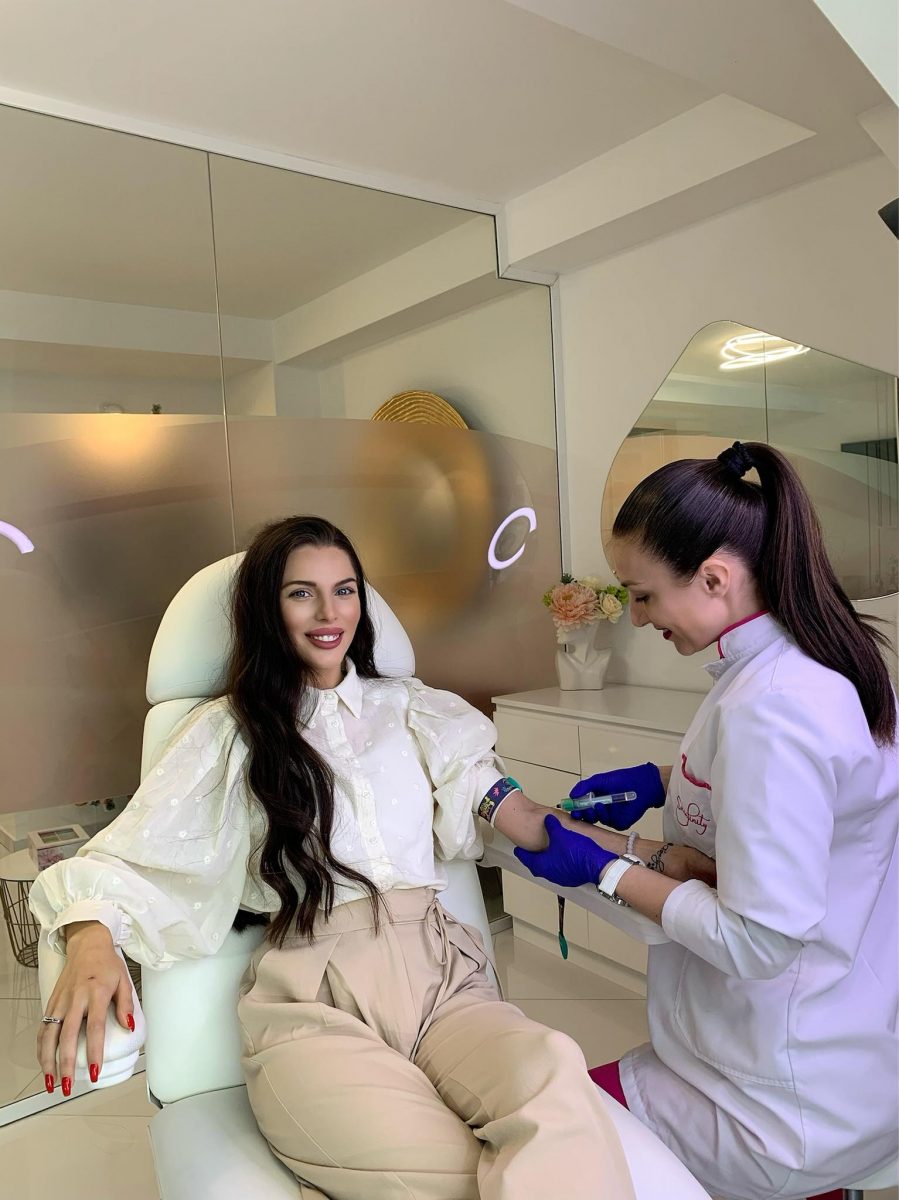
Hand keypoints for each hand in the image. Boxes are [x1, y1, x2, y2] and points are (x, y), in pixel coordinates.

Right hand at [37, 921, 133, 1094]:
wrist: (87, 945)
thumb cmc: (107, 964)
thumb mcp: (124, 980)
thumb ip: (127, 1004)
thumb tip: (129, 1027)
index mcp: (97, 992)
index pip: (95, 1027)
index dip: (94, 1051)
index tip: (94, 1071)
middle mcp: (75, 998)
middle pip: (67, 1036)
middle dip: (66, 1064)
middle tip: (69, 1085)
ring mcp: (60, 1001)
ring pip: (49, 1035)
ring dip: (48, 1061)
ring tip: (51, 1082)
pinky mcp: (51, 1002)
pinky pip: (43, 1028)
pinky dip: (41, 1048)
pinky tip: (44, 1063)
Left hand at [514, 814, 616, 887]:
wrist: (597, 865)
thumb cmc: (576, 852)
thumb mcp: (561, 834)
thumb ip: (552, 825)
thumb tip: (548, 819)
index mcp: (542, 865)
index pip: (526, 858)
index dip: (521, 852)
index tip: (517, 849)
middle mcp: (550, 874)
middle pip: (536, 866)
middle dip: (533, 857)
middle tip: (530, 850)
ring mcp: (561, 878)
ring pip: (549, 869)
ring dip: (546, 860)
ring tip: (547, 851)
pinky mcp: (572, 878)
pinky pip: (560, 870)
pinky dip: (557, 863)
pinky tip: (562, 855)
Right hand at [569, 762, 664, 830]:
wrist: (642, 784)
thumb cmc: (621, 780)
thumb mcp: (599, 780)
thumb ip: (584, 786)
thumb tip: (571, 795)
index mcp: (596, 799)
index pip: (582, 806)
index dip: (575, 807)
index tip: (569, 807)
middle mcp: (602, 809)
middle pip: (586, 817)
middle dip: (580, 814)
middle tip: (577, 811)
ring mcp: (610, 817)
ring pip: (596, 821)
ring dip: (591, 814)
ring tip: (593, 805)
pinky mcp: (620, 823)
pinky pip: (608, 824)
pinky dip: (604, 816)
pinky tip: (604, 807)